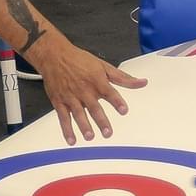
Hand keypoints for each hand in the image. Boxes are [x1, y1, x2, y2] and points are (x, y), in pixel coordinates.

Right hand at [27, 37, 147, 144]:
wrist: (54, 55)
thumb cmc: (79, 60)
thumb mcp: (103, 66)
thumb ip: (123, 78)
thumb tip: (142, 83)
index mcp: (96, 80)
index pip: (109, 92)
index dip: (117, 102)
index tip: (123, 110)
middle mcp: (84, 90)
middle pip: (94, 107)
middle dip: (101, 120)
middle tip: (107, 132)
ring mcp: (71, 97)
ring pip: (78, 114)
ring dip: (84, 126)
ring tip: (90, 136)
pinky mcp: (59, 102)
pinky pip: (63, 117)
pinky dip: (67, 130)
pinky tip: (72, 140)